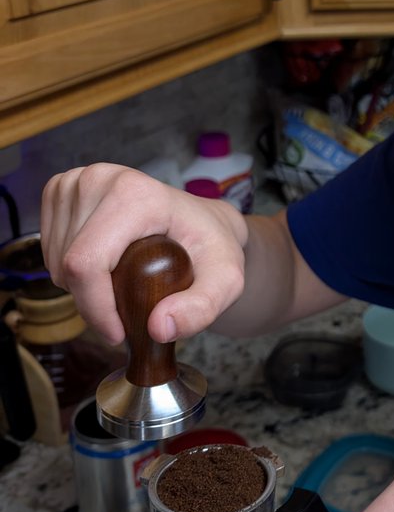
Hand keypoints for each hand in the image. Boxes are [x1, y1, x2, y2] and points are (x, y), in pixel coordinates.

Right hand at [41, 163, 247, 344]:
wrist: (203, 223)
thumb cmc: (212, 248)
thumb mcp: (226, 282)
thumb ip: (201, 309)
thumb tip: (159, 328)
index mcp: (136, 195)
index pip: (86, 262)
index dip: (95, 308)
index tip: (118, 333)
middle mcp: (100, 179)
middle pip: (67, 265)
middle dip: (92, 302)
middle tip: (127, 309)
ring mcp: (76, 181)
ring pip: (55, 260)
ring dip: (82, 287)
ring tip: (121, 283)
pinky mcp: (61, 189)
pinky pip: (48, 249)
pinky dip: (73, 270)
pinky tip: (106, 264)